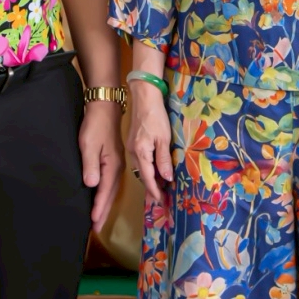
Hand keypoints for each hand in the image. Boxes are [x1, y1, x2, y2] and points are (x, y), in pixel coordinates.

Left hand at [81, 101, 122, 229]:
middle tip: (96, 227)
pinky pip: (111, 182)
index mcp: (112, 165)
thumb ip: (91, 165)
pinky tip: (102, 197)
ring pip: (112, 189)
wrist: (104, 108)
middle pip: (111, 194)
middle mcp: (118, 167)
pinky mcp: (114, 160)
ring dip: (106, 204)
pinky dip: (107, 194)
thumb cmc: (95, 125)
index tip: (93, 221)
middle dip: (104, 211)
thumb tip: (92, 185)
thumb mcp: (89, 144)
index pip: (105, 191)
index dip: (99, 206)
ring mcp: (117, 163)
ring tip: (99, 218)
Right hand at [126, 81, 175, 205]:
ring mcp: (132, 147)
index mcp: (140, 153)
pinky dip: (147, 168)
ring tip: (160, 186)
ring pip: (141, 168)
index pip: (147, 177)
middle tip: (162, 197)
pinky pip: (140, 160)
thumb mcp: (164, 138)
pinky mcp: (133, 142)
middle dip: (152, 186)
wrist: (144, 98)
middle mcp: (133, 152)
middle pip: (142, 174)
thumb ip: (164, 159)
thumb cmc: (156, 116)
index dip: (154, 190)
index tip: (160, 201)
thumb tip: (166, 178)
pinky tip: (154, 169)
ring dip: (150, 177)